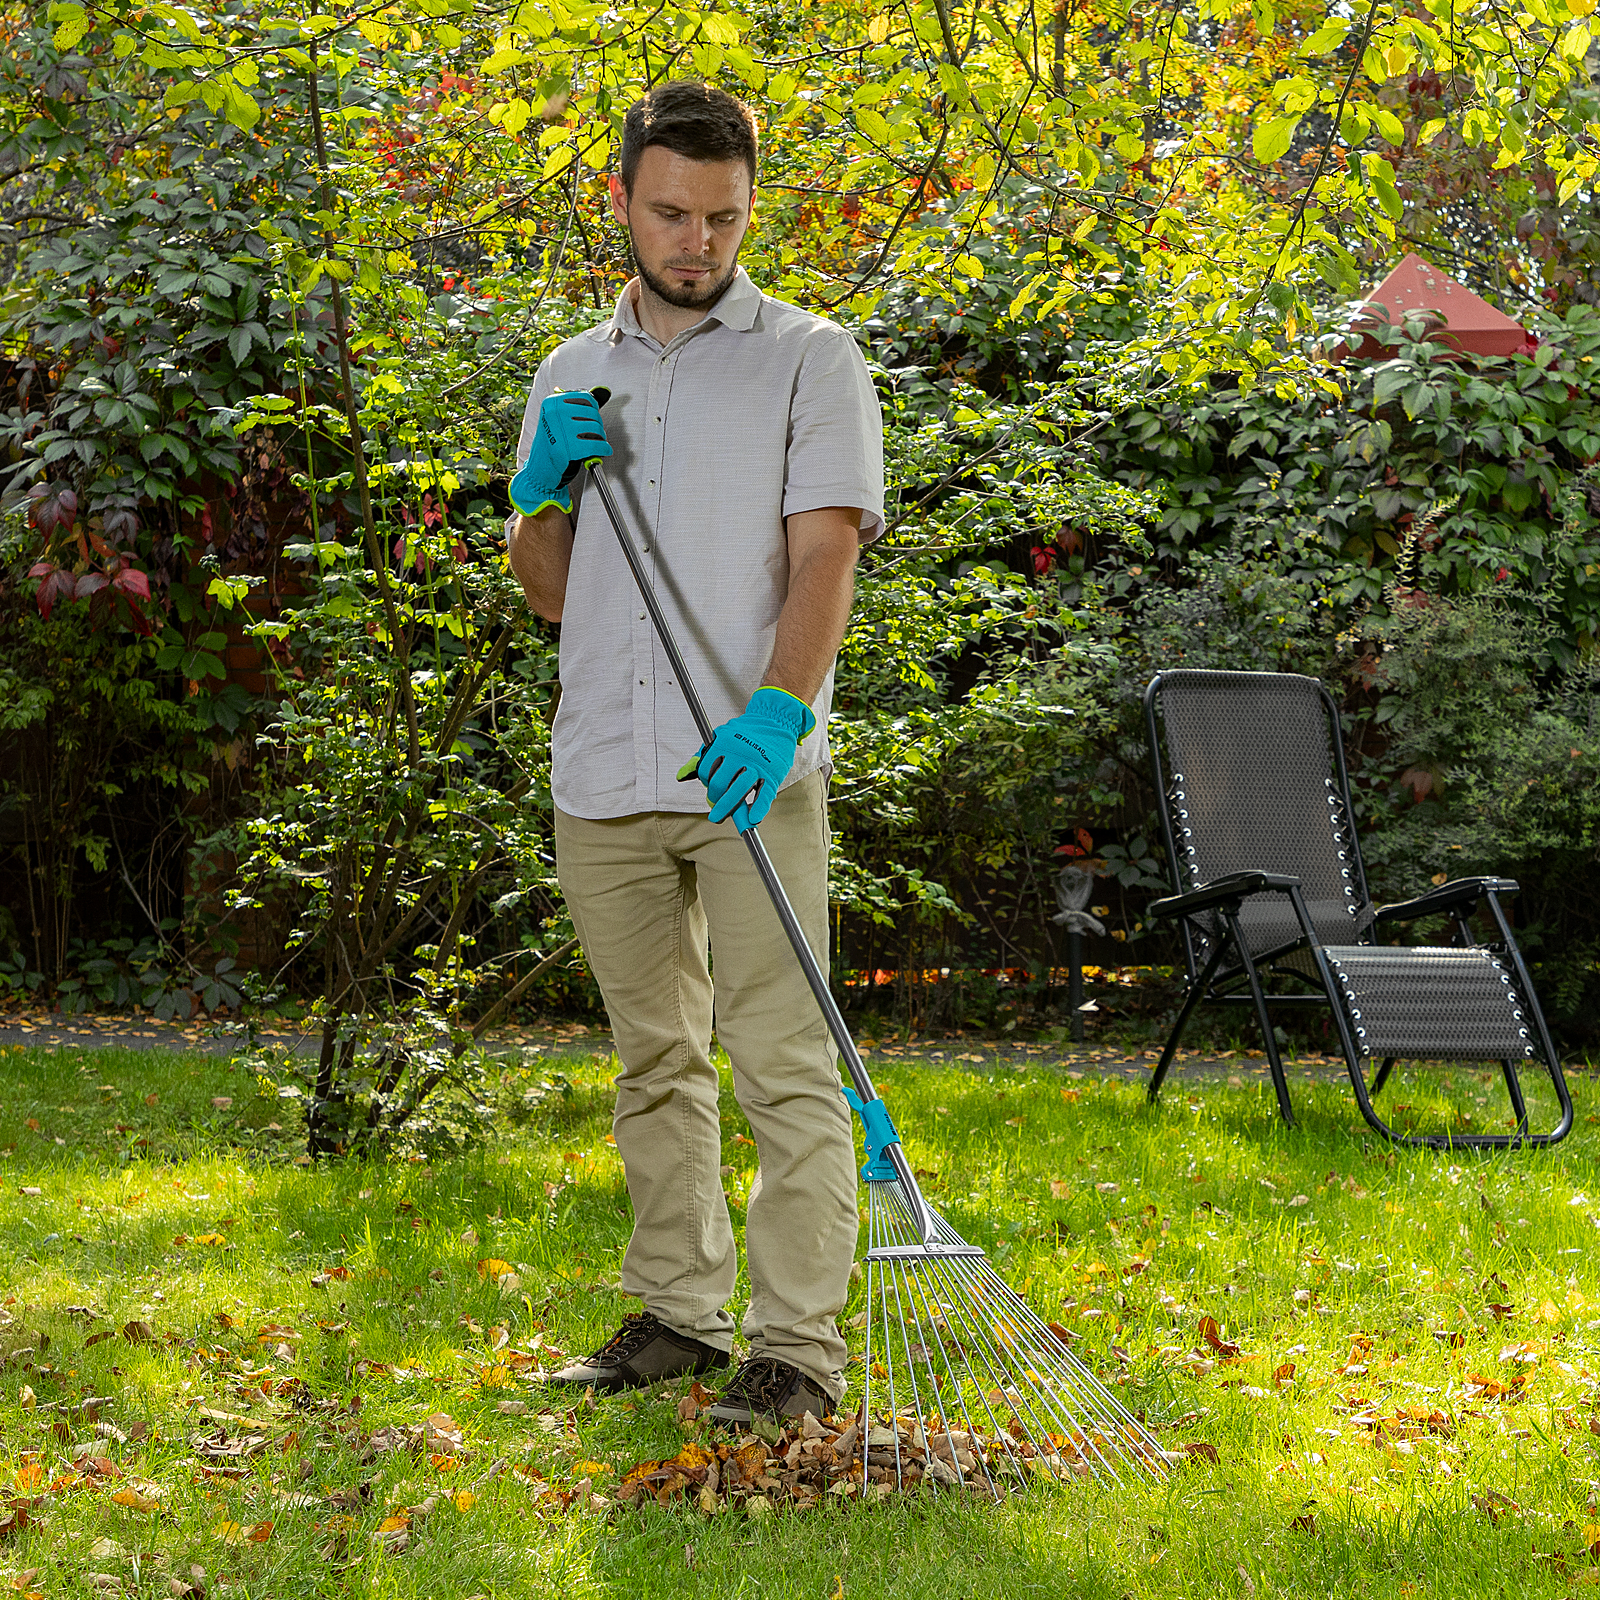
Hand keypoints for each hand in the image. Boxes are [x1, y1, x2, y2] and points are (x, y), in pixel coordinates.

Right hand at [509, 391, 611, 515]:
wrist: (539, 470)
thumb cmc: (552, 444)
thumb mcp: (559, 420)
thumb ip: (579, 406)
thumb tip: (604, 391)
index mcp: (552, 403)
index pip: (585, 397)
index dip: (594, 408)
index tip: (594, 415)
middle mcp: (555, 413)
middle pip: (593, 413)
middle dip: (598, 425)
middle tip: (595, 434)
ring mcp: (561, 430)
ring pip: (596, 428)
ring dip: (601, 438)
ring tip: (597, 442)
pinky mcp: (568, 448)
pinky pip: (597, 445)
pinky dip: (604, 449)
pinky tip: (604, 451)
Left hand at [695, 687, 816, 830]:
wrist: (775, 720)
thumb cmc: (744, 734)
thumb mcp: (719, 739)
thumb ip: (701, 758)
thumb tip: (681, 776)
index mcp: (724, 743)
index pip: (706, 770)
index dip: (706, 782)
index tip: (710, 786)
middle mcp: (740, 753)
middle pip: (720, 782)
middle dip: (714, 797)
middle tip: (714, 804)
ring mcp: (757, 764)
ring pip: (739, 789)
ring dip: (728, 807)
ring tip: (719, 817)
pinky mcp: (772, 774)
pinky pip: (765, 794)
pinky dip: (759, 808)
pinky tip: (752, 819)